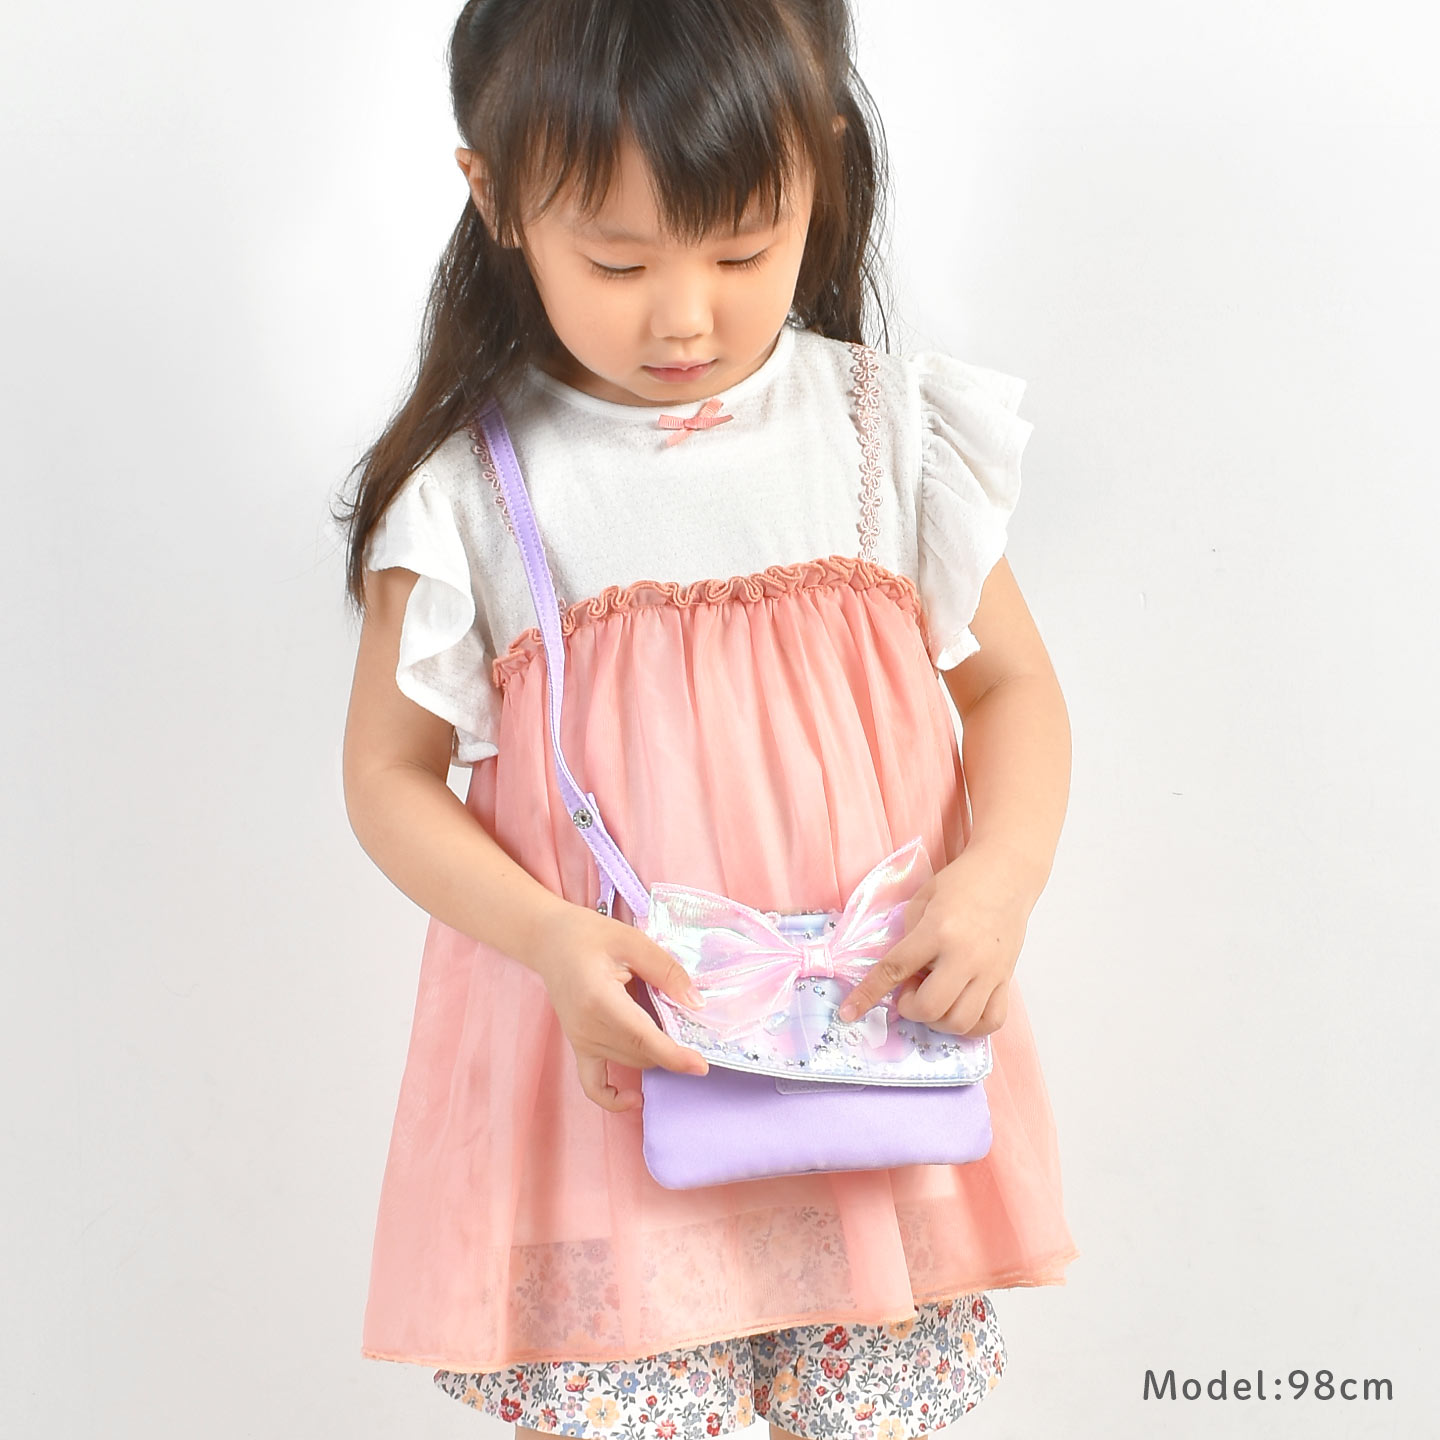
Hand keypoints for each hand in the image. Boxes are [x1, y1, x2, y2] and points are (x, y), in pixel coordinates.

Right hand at [528, 901, 711, 1113]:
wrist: (549, 940)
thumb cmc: (589, 935)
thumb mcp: (633, 941)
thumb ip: (665, 971)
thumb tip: (695, 1002)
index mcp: (600, 1000)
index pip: (643, 1038)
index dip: (674, 1056)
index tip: (701, 1065)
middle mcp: (588, 1028)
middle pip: (641, 1053)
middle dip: (673, 1049)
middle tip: (696, 1029)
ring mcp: (580, 1040)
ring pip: (629, 1062)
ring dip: (656, 1056)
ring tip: (674, 1035)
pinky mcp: (578, 1046)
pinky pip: (593, 1084)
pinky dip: (613, 1099)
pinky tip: (635, 1098)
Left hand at [835, 842, 1034, 1037]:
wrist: (1007, 872)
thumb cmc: (961, 883)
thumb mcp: (922, 900)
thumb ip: (908, 939)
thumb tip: (900, 977)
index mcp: (938, 930)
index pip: (895, 970)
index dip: (868, 994)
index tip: (849, 1013)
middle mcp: (965, 956)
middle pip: (931, 1007)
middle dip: (910, 1008)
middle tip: (909, 990)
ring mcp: (990, 971)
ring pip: (961, 1022)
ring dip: (938, 1020)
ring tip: (934, 997)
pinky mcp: (1006, 979)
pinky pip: (991, 1021)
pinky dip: (971, 1026)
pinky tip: (958, 1009)